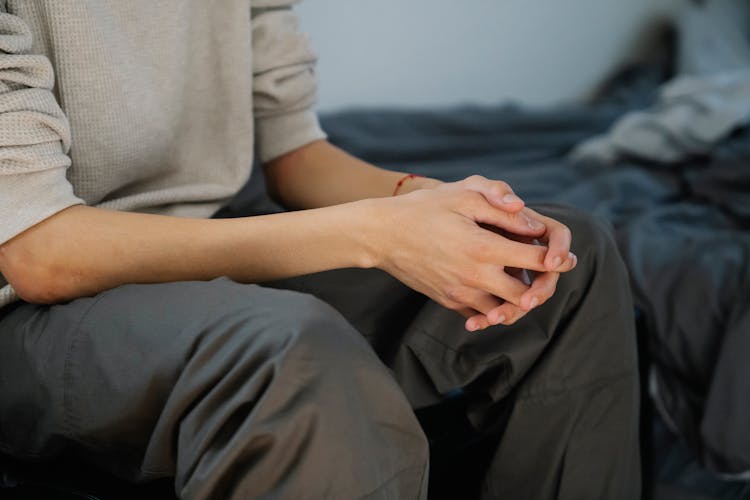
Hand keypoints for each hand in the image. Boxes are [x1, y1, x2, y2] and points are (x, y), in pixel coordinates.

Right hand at [369, 176, 575, 331]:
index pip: (536, 260)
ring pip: (505, 310)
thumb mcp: (462, 196)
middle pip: (527, 294)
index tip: (565, 256)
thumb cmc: (422, 209)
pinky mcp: (448, 302)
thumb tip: (534, 224)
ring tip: (526, 284)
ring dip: (519, 300)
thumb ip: (501, 208)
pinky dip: (495, 308)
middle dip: (542, 286)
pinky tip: (497, 294)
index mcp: (484, 248)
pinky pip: (481, 314)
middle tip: (547, 274)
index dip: (557, 258)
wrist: (380, 235)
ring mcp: (460, 294)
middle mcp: (475, 277)